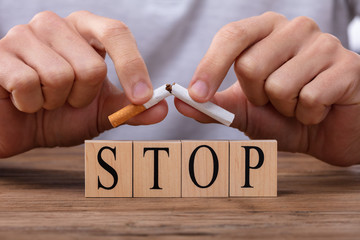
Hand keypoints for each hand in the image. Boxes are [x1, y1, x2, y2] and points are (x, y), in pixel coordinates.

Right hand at [0, 11, 167, 157]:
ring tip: (46, 99)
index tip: (142, 97)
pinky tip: (24, 100)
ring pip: (61, 76)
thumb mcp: (100, 112)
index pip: (116, 33)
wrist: (19, 127)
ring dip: (57, 102)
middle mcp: (55, 25)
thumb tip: (162, 108)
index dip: (132, 66)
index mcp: (84, 31)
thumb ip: (130, 108)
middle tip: (68, 100)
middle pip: (92, 66)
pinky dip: (31, 104)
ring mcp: (23, 35)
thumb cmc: (60, 114)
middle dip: (83, 97)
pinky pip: (28, 83)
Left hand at [175, 12, 359, 165]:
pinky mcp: (348, 66)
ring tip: (298, 104)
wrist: (328, 133)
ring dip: (284, 108)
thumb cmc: (284, 117)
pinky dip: (308, 115)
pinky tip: (319, 109)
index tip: (197, 94)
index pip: (231, 36)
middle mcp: (294, 29)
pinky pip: (309, 98)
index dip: (211, 66)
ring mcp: (324, 44)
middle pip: (250, 65)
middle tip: (274, 100)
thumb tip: (180, 102)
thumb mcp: (244, 111)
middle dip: (257, 96)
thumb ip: (213, 106)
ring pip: (279, 85)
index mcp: (266, 31)